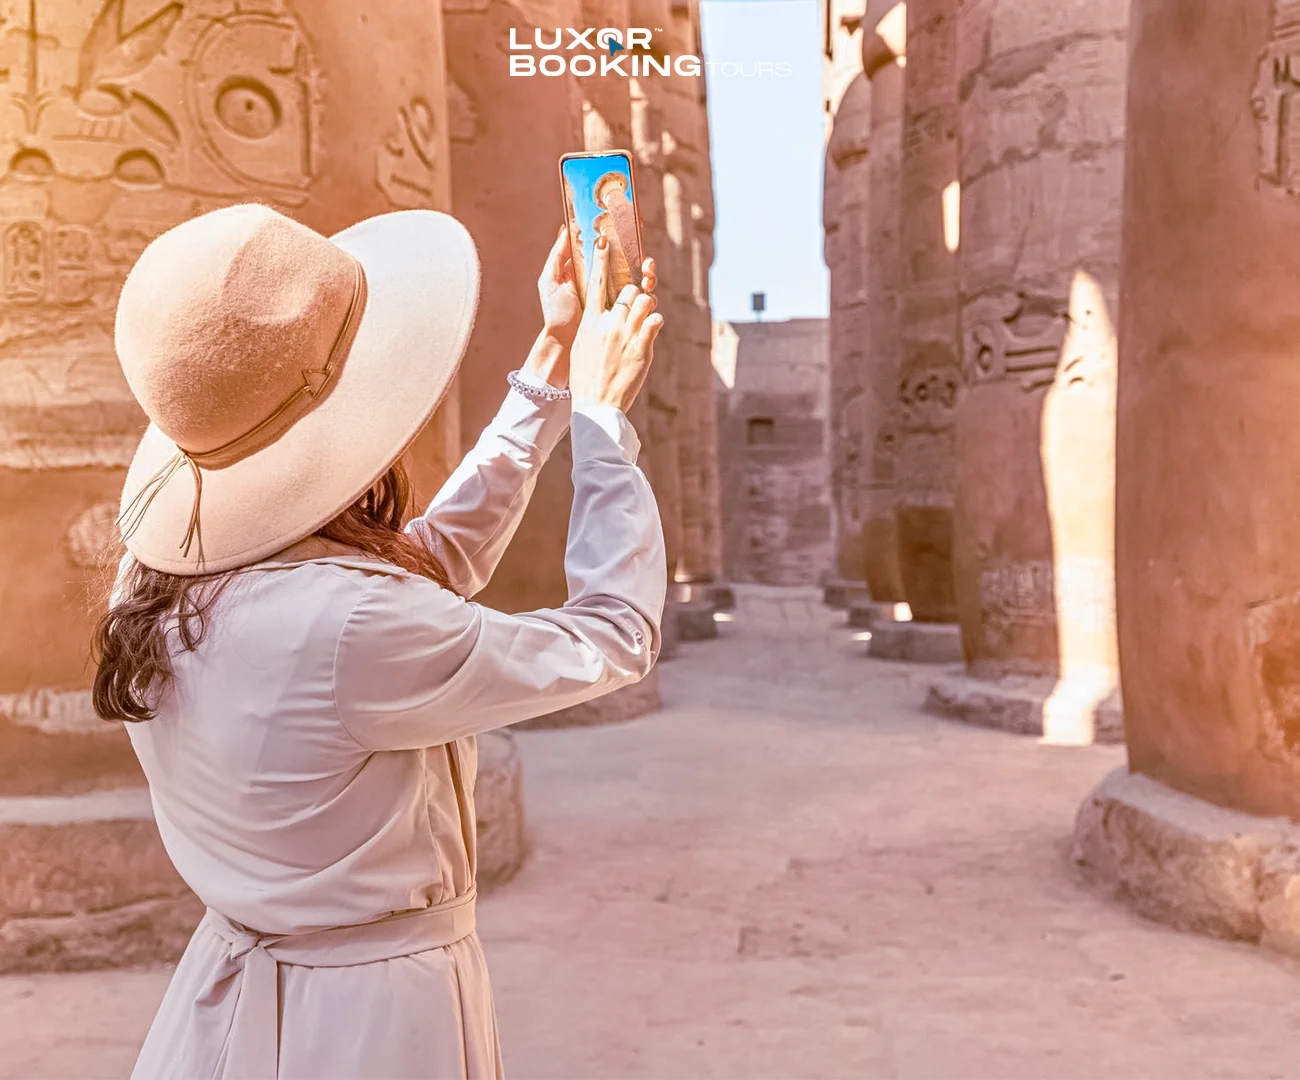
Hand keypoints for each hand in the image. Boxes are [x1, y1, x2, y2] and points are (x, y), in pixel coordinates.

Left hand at [536, 224, 657, 344]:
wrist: (563, 341)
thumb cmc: (556, 310)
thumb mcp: (551, 280)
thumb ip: (558, 255)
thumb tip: (566, 228)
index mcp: (590, 270)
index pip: (611, 250)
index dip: (624, 239)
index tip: (634, 227)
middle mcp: (607, 281)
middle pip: (631, 262)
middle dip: (642, 258)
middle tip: (647, 260)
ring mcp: (617, 297)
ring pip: (640, 279)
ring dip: (649, 273)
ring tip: (649, 273)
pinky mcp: (623, 313)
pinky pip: (641, 301)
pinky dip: (649, 295)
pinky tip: (648, 291)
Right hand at [569, 236, 663, 412]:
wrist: (595, 403)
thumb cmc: (586, 377)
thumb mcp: (583, 346)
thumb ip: (593, 326)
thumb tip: (601, 316)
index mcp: (589, 322)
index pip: (596, 283)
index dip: (600, 259)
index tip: (603, 242)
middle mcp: (608, 324)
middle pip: (629, 291)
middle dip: (636, 296)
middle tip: (635, 309)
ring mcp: (626, 335)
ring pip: (646, 301)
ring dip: (648, 307)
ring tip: (644, 320)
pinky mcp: (642, 347)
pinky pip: (656, 320)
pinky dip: (655, 322)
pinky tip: (651, 330)